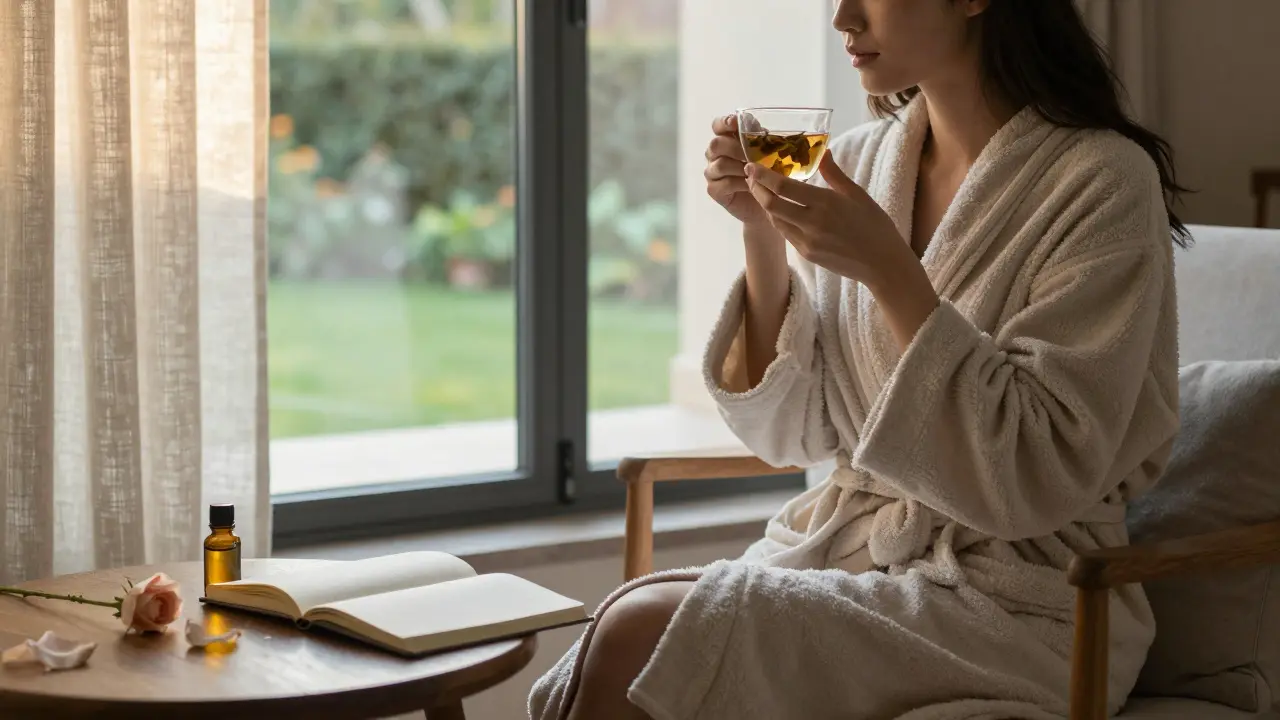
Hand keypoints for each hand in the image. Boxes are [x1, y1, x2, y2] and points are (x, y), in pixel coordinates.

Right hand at [704, 114, 768, 226]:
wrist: (768, 202)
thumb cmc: (767, 174)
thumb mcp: (768, 152)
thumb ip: (760, 139)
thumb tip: (758, 128)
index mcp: (726, 140)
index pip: (718, 126)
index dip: (724, 123)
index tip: (734, 123)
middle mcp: (715, 154)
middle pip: (716, 144)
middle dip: (735, 148)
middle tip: (752, 155)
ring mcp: (712, 172)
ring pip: (719, 165)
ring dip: (739, 167)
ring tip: (755, 172)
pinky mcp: (714, 190)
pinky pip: (723, 183)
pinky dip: (739, 183)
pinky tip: (751, 185)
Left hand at [746, 152, 909, 287]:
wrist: (882, 264)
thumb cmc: (875, 225)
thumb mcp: (857, 194)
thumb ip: (834, 173)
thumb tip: (823, 151)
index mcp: (825, 203)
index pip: (783, 187)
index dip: (763, 176)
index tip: (751, 165)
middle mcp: (812, 222)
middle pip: (771, 204)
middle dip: (756, 189)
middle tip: (751, 177)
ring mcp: (807, 241)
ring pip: (775, 220)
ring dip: (765, 204)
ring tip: (761, 190)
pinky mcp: (806, 254)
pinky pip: (785, 233)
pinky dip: (778, 218)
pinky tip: (778, 209)